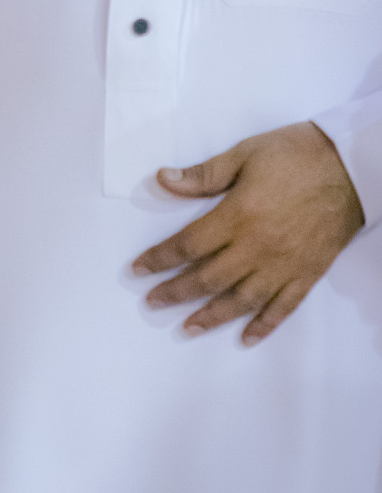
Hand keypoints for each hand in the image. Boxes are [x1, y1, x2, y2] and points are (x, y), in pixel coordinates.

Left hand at [133, 121, 363, 343]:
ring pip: (241, 300)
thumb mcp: (244, 154)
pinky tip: (247, 337)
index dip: (160, 259)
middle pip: (208, 278)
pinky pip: (283, 307)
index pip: (188, 245)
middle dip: (176, 292)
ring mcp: (283, 265)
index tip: (139, 269)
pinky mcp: (307, 273)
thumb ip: (203, 175)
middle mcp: (257, 247)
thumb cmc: (297, 155)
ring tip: (188, 327)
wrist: (353, 167)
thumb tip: (163, 179)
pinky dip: (264, 325)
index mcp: (237, 216)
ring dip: (211, 316)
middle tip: (152, 302)